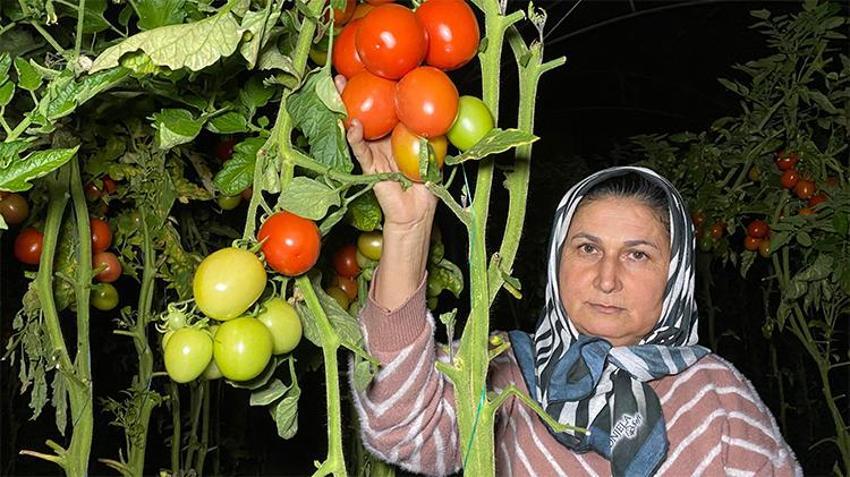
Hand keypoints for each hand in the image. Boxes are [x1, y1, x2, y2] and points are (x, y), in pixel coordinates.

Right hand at [335, 75, 436, 229]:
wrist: (417, 212)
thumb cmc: (427, 184)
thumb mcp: (435, 150)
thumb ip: (433, 131)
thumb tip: (441, 108)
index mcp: (398, 134)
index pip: (387, 107)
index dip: (378, 90)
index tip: (371, 72)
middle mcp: (383, 140)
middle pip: (367, 113)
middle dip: (354, 94)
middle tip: (344, 76)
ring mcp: (374, 152)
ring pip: (357, 126)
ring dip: (346, 108)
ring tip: (339, 91)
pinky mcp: (370, 166)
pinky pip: (360, 150)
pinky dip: (355, 137)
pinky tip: (352, 125)